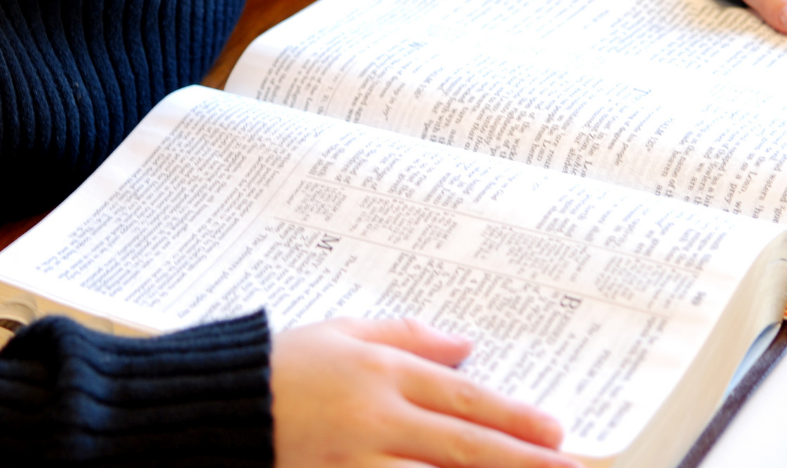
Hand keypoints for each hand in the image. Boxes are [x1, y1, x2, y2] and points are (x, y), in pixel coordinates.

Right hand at [271, 317, 580, 467]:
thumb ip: (405, 336)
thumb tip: (462, 345)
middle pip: (464, 444)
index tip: (555, 430)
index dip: (512, 415)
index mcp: (378, 370)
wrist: (214, 407)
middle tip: (572, 467)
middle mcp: (375, 418)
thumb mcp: (342, 331)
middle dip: (523, 460)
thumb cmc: (279, 364)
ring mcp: (356, 462)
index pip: (461, 397)